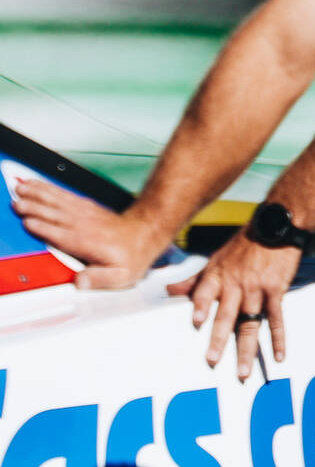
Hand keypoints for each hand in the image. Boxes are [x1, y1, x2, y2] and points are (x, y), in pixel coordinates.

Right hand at [12, 177, 163, 288]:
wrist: (146, 232)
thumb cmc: (132, 255)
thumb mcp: (120, 276)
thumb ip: (98, 279)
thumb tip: (80, 282)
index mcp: (86, 242)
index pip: (60, 234)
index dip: (44, 228)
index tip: (27, 222)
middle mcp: (82, 224)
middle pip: (53, 214)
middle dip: (34, 207)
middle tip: (16, 202)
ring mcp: (83, 213)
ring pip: (56, 201)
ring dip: (37, 193)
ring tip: (21, 187)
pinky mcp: (85, 206)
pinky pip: (63, 195)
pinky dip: (48, 188)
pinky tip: (37, 184)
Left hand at [167, 230, 299, 379]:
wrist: (276, 228)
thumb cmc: (244, 244)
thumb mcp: (215, 259)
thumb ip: (194, 280)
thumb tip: (169, 290)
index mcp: (218, 276)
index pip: (205, 292)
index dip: (201, 306)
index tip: (196, 322)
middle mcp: (236, 285)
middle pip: (226, 316)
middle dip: (219, 339)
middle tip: (213, 361)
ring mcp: (257, 290)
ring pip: (250, 324)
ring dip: (247, 349)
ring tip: (243, 371)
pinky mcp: (276, 292)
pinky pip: (276, 319)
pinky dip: (278, 339)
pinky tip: (277, 355)